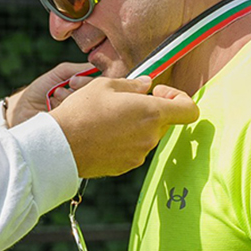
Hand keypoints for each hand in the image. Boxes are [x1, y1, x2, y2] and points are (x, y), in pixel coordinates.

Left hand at [6, 61, 95, 126]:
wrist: (21, 110)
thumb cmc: (39, 91)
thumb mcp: (60, 74)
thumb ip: (78, 69)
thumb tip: (96, 67)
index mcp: (84, 92)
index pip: (98, 86)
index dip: (87, 82)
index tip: (72, 81)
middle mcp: (85, 105)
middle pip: (95, 96)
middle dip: (77, 89)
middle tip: (62, 88)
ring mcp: (80, 118)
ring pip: (85, 106)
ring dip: (66, 99)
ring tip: (53, 98)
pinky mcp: (73, 130)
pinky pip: (76, 118)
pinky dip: (62, 110)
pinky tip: (51, 108)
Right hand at [50, 77, 198, 177]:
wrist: (61, 146)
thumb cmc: (82, 111)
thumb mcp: (106, 85)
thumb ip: (133, 84)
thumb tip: (147, 85)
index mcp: (152, 113)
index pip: (190, 110)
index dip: (180, 98)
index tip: (159, 92)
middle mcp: (151, 137)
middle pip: (166, 122)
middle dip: (152, 110)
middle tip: (126, 102)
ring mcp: (139, 154)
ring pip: (148, 136)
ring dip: (137, 126)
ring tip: (109, 118)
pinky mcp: (126, 166)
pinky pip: (134, 149)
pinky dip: (125, 141)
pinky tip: (103, 134)